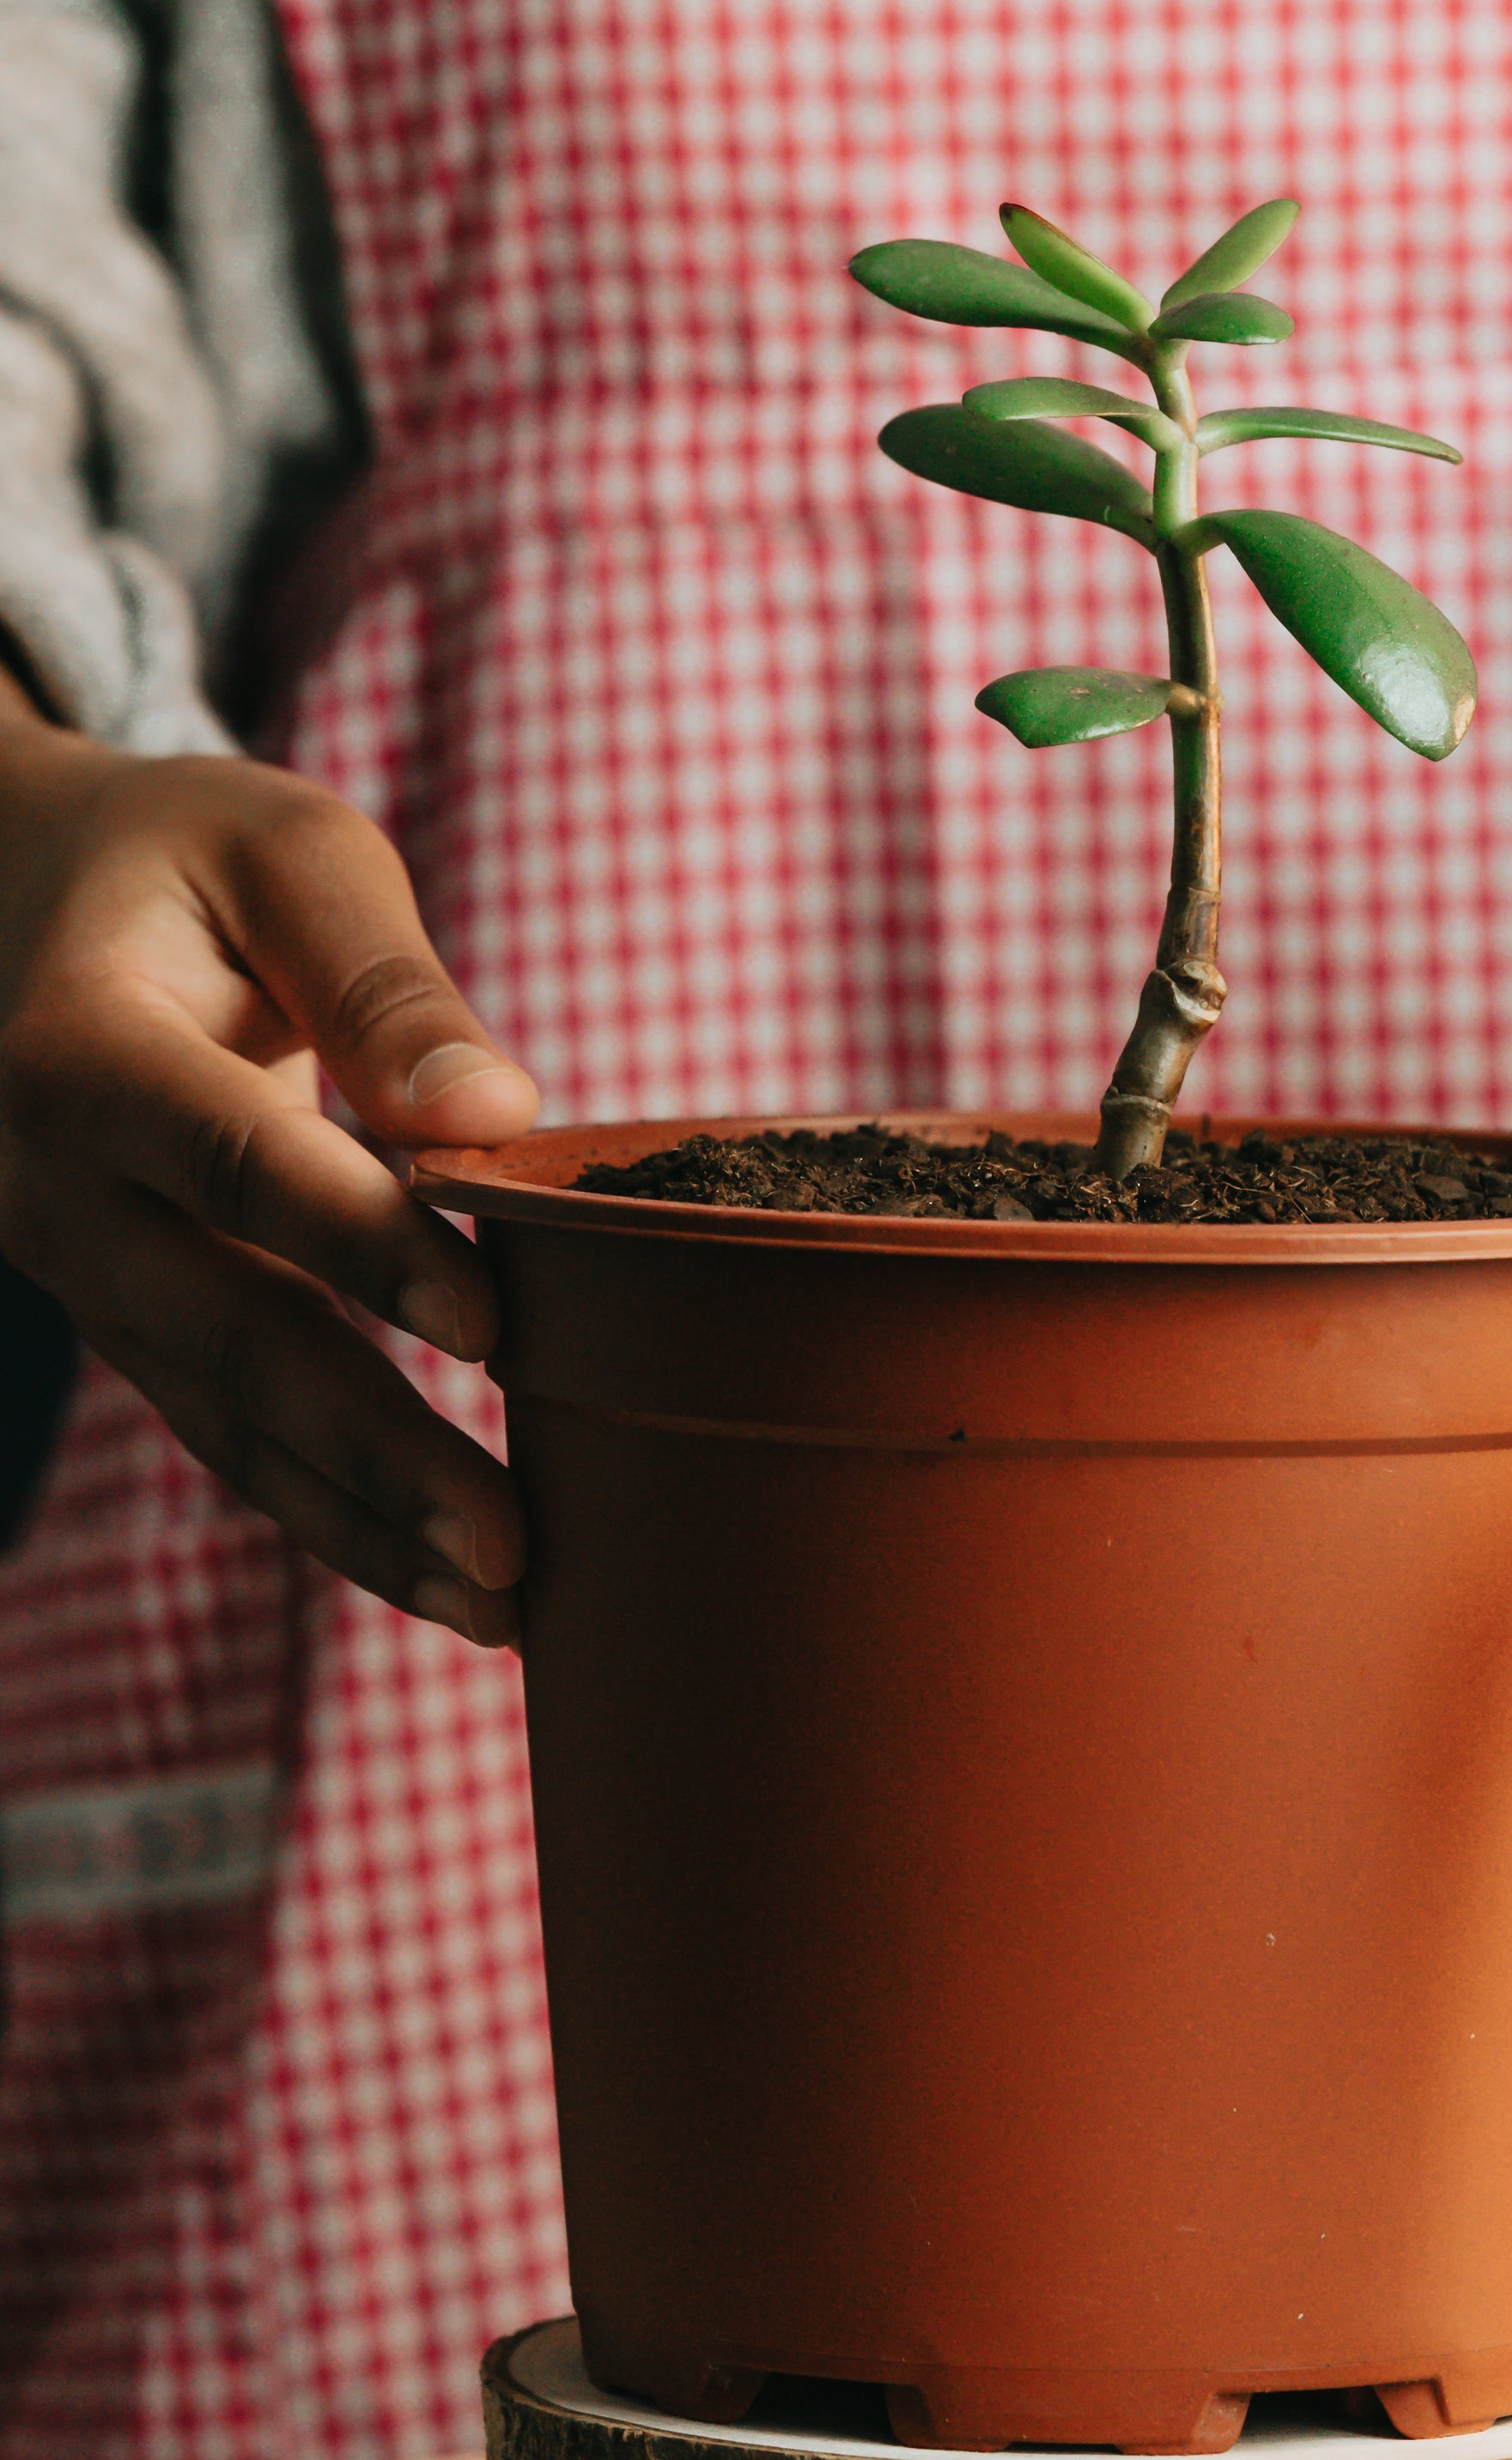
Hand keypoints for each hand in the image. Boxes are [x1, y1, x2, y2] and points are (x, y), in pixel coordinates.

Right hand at [0, 703, 539, 1640]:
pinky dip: (330, 1509)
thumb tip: (501, 1112)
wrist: (15, 892)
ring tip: (507, 1605)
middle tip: (514, 1542)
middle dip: (374, 1452)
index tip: (493, 1324)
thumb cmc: (184, 857)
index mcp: (81, 1053)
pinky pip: (221, 1426)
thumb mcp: (287, 854)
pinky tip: (442, 1580)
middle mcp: (53, 1186)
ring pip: (221, 1416)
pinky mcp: (124, 1312)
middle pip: (225, 1334)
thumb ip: (386, 982)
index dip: (362, 1244)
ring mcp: (76, 1269)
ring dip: (363, 1521)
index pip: (233, 1162)